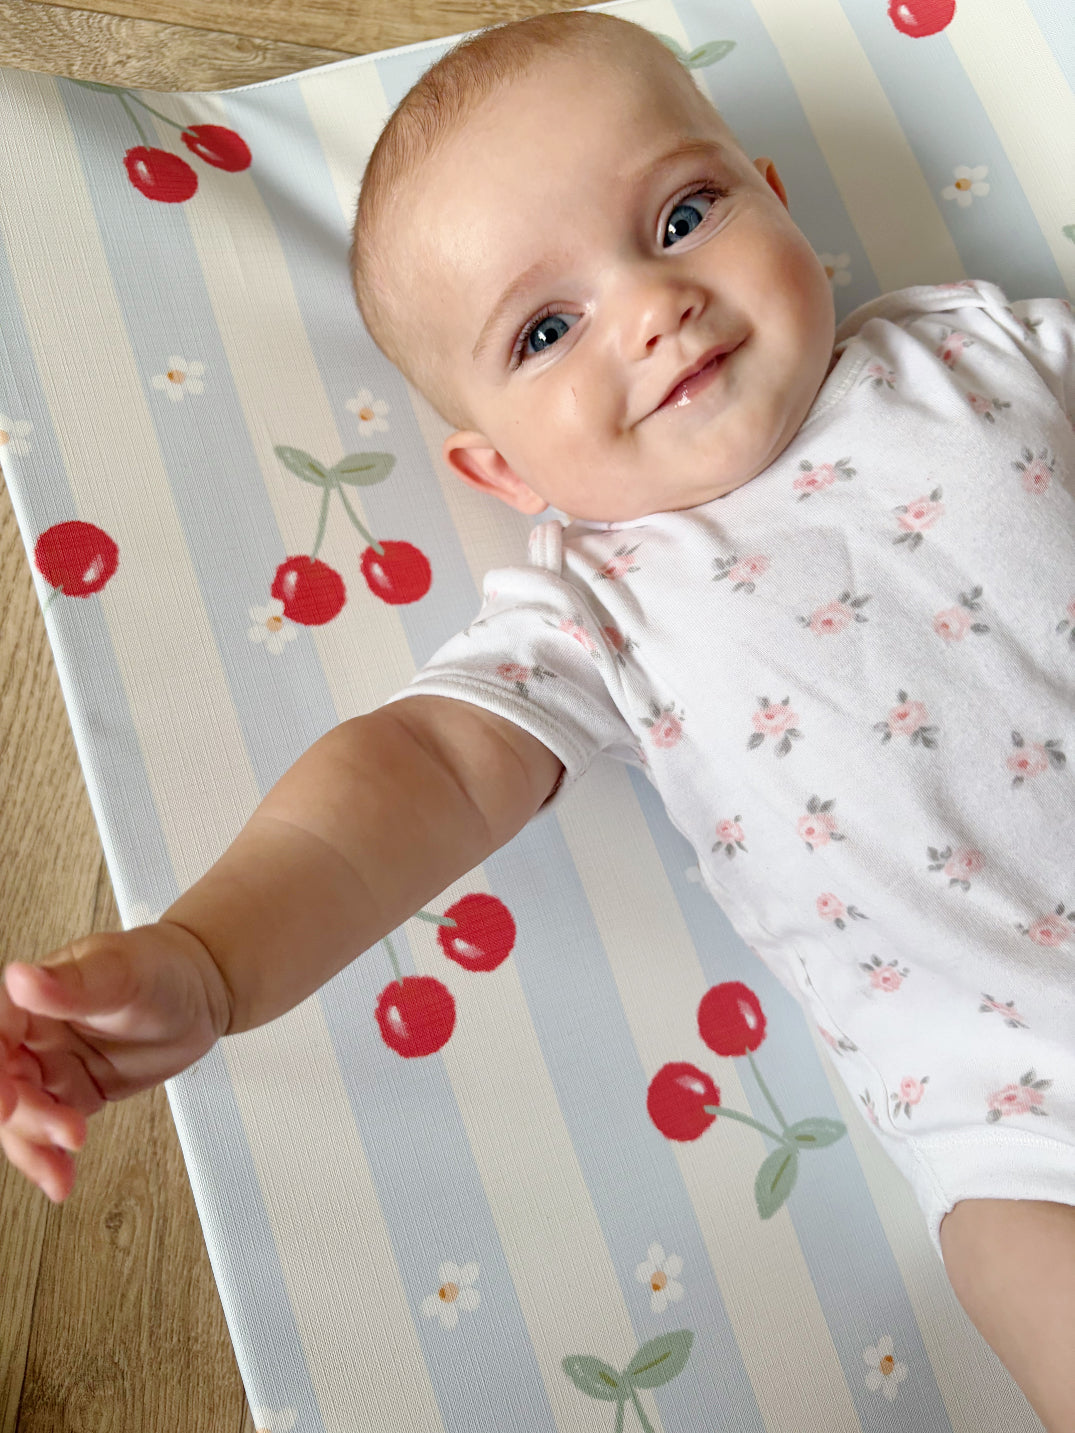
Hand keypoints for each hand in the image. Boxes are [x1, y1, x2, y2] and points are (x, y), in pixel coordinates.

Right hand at [0, 921, 232, 1201]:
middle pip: (4, 1082)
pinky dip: (48, 1158)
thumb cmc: (162, 968)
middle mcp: (34, 1033)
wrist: (203, 994)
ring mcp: (51, 1066)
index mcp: (32, 996)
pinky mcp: (72, 1095)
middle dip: (23, 1115)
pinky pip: (47, 1132)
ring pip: (20, 1115)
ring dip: (35, 1143)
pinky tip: (59, 1177)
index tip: (7, 1101)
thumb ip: (71, 985)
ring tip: (67, 1156)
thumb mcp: (120, 972)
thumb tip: (22, 978)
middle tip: (60, 1129)